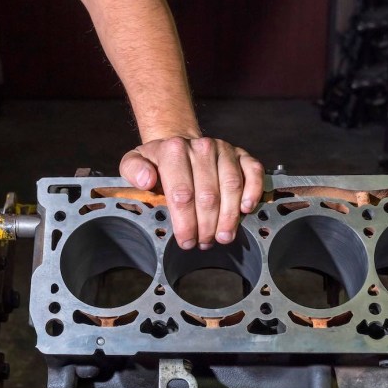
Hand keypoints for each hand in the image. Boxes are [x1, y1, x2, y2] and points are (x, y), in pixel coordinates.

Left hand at [120, 137, 263, 249]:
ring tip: (224, 236)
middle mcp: (201, 147)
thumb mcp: (135, 161)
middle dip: (207, 225)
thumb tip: (147, 180)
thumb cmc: (158, 161)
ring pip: (231, 186)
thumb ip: (133, 169)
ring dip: (229, 216)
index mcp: (173, 150)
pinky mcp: (241, 154)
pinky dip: (253, 191)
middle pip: (208, 195)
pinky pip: (253, 172)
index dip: (185, 223)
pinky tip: (246, 210)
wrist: (180, 144)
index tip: (186, 241)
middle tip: (204, 243)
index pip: (181, 194)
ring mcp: (224, 150)